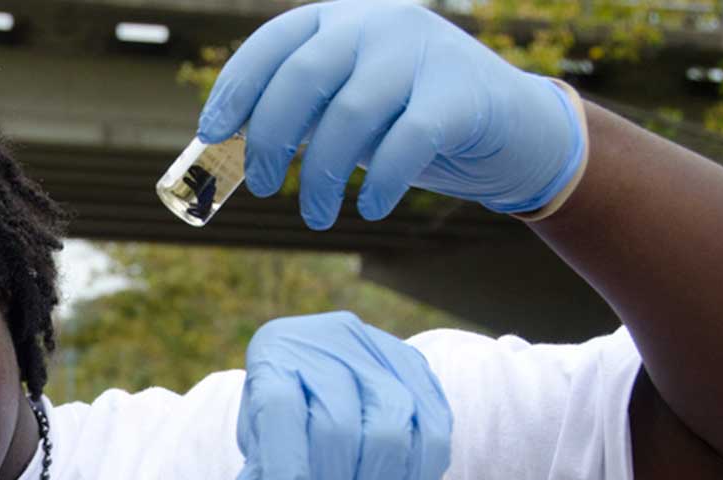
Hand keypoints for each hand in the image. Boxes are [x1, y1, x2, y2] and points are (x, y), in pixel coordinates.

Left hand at [198, 0, 586, 228]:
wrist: (513, 128)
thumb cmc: (407, 122)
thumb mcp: (345, 110)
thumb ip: (296, 119)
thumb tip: (224, 155)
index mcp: (340, 19)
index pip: (272, 44)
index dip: (235, 89)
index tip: (210, 135)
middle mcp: (378, 22)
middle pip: (303, 76)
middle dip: (269, 137)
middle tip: (260, 186)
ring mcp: (423, 52)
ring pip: (350, 114)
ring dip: (319, 176)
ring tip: (315, 216)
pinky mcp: (462, 93)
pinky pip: (405, 142)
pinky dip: (378, 182)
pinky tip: (368, 208)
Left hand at [230, 311, 451, 479]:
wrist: (329, 356)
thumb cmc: (288, 401)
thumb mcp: (257, 429)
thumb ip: (259, 465)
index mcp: (279, 353)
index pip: (281, 414)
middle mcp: (332, 344)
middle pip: (339, 432)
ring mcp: (384, 355)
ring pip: (390, 438)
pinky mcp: (424, 374)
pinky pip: (432, 441)